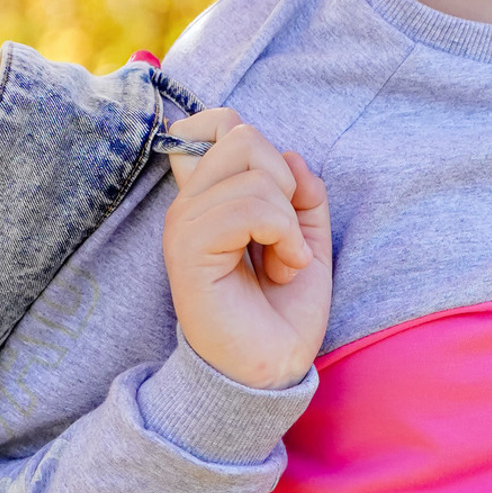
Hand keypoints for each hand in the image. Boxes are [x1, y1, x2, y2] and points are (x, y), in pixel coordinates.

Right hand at [160, 110, 331, 390]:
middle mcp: (191, 204)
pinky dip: (284, 238)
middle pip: (244, 137)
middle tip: (285, 240)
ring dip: (289, 225)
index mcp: (211, 197)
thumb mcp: (306, 240)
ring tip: (282, 264)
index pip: (220, 124)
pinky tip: (281, 269)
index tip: (281, 197)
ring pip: (254, 175)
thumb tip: (292, 155)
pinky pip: (250, 209)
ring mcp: (185, 224)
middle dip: (286, 187)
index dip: (258, 143)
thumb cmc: (283, 312)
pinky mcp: (188, 248)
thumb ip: (304, 195)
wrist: (271, 368)